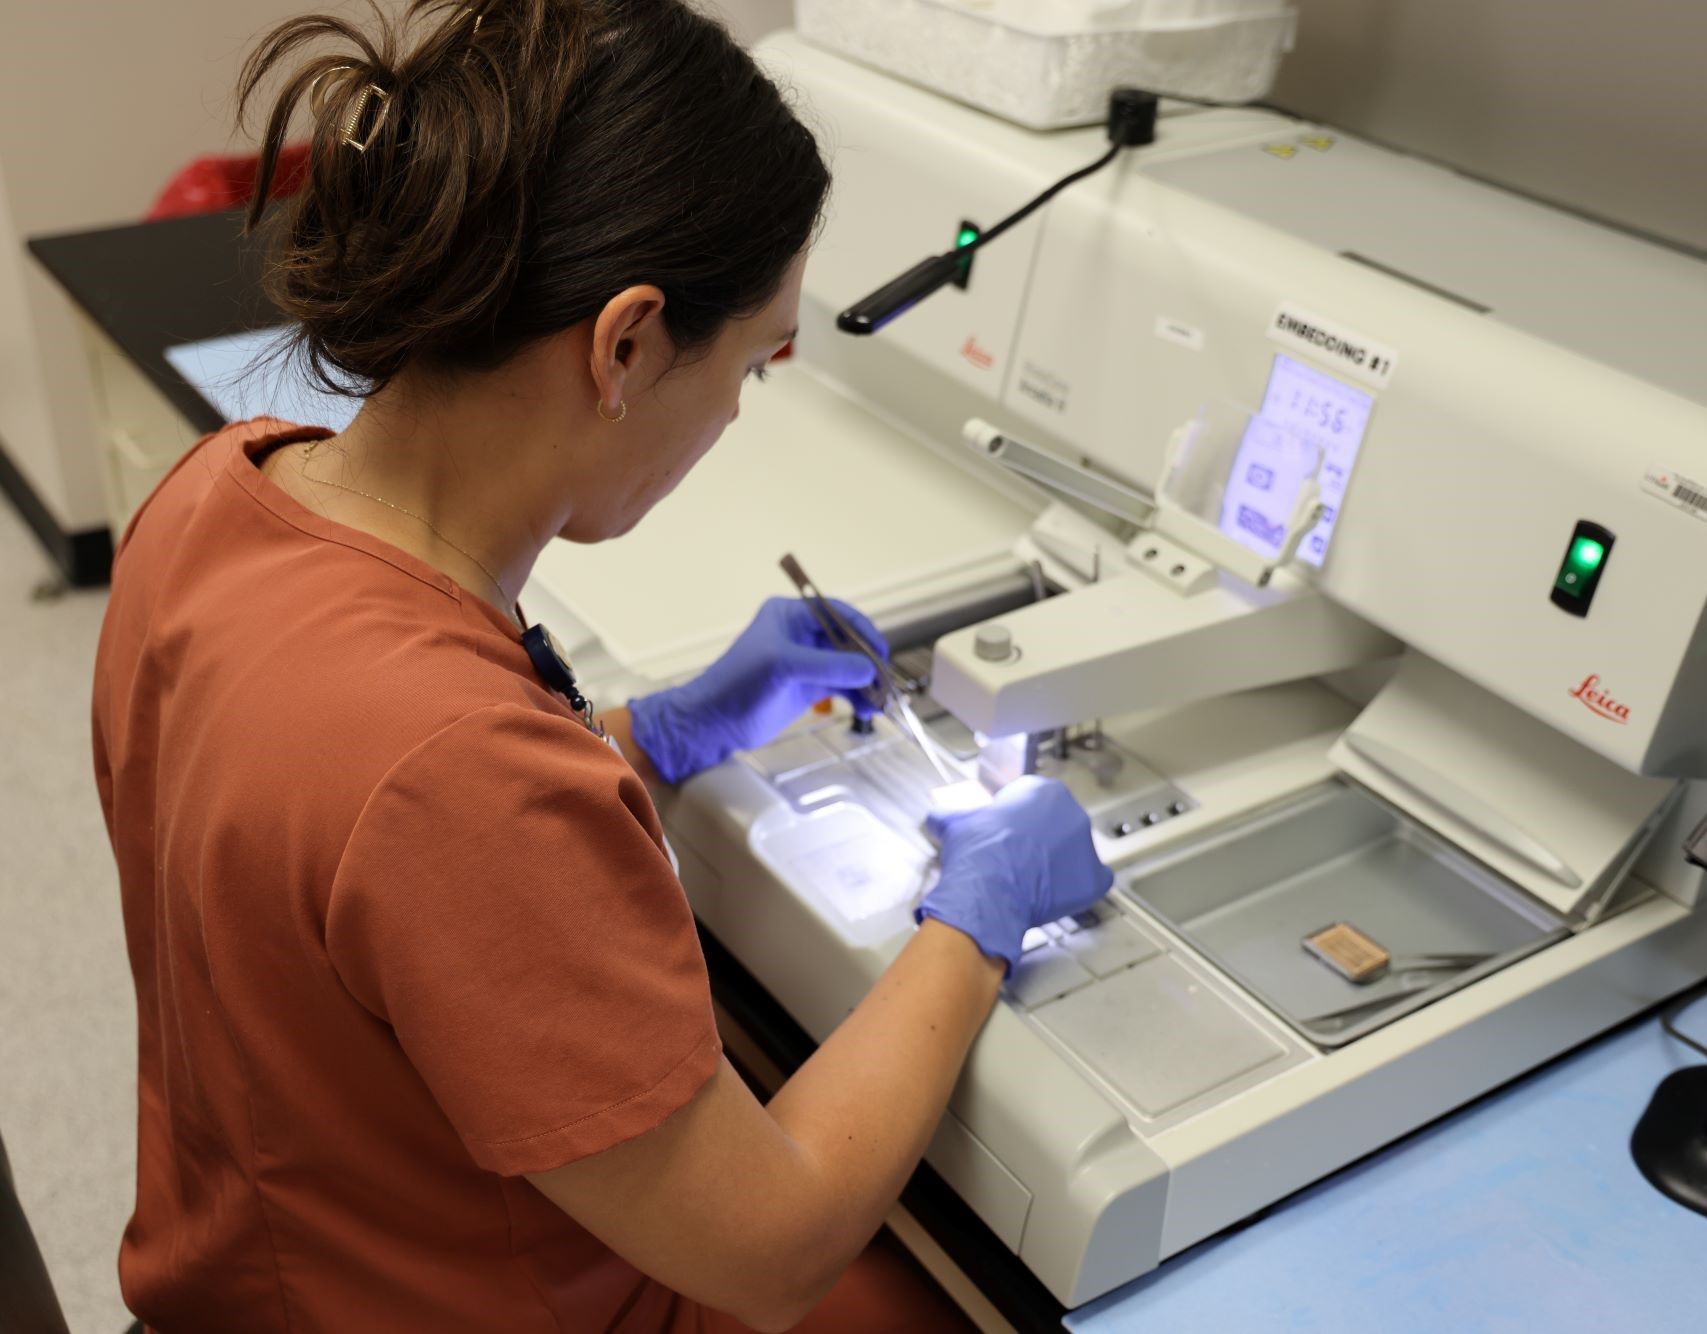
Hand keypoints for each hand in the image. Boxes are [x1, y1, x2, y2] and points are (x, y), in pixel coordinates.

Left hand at [629, 597, 888, 783]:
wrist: (714, 722)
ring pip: (849, 666)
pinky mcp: (809, 688)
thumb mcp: (783, 666)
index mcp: (791, 615)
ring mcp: (807, 662)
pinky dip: (858, 696)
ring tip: (881, 703)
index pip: (838, 614)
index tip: (880, 653)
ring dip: (867, 683)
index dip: (862, 631)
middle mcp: (802, 634)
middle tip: (886, 683)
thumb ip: (828, 666)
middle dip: (869, 661)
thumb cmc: (739, 684)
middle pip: (848, 641)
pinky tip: (869, 709)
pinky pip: (843, 687)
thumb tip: (869, 670)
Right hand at [918, 775, 1112, 974]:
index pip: (1032, 800)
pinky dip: (1077, 887)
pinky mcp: (1094, 878)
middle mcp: (1072, 812)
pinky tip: (1055, 894)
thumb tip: (936, 816)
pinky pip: (1091, 880)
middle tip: (1016, 858)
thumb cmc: (976, 849)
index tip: (1002, 835)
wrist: (989, 888)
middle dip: (1039, 840)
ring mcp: (1087, 846)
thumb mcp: (954, 823)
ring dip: (1058, 863)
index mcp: (1044, 791)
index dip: (1015, 819)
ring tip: (1031, 880)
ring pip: (1073, 852)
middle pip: (1057, 825)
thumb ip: (950, 814)